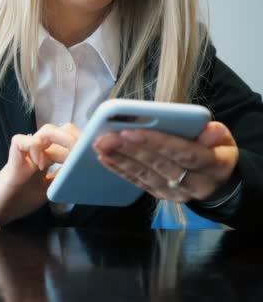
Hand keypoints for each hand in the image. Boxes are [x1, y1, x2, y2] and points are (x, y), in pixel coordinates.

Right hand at [0, 123, 80, 224]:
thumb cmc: (18, 200)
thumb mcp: (48, 191)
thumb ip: (61, 180)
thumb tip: (82, 174)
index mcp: (47, 159)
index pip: (67, 141)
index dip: (81, 144)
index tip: (91, 156)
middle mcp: (37, 153)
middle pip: (61, 131)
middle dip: (77, 140)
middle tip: (84, 156)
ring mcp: (25, 155)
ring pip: (45, 131)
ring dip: (61, 140)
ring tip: (69, 155)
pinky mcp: (12, 161)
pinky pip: (21, 141)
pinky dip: (34, 148)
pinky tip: (40, 164)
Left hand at [93, 121, 238, 202]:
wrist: (219, 183)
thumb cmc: (216, 151)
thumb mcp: (225, 140)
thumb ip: (217, 134)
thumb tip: (209, 129)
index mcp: (214, 165)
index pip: (184, 153)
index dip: (157, 142)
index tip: (130, 131)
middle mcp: (195, 184)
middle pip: (159, 165)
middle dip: (130, 150)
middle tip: (106, 137)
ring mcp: (176, 193)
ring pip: (145, 175)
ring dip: (120, 160)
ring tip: (100, 146)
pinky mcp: (160, 196)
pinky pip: (138, 182)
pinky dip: (120, 170)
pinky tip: (104, 158)